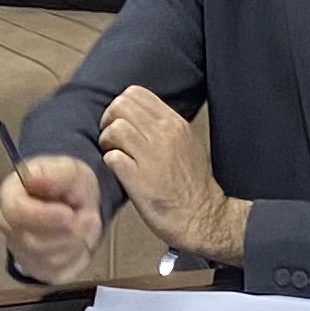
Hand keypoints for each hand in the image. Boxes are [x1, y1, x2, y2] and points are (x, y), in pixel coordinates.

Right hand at [0, 152, 106, 283]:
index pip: (15, 211)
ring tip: (84, 224)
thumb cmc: (67, 186)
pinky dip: (77, 257)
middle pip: (32, 241)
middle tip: (85, 216)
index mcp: (10, 196)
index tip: (68, 213)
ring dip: (76, 242)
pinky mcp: (38, 269)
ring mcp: (21, 250)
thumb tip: (32, 179)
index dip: (43, 215)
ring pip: (48, 259)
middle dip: (67, 231)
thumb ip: (54, 174)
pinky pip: (58, 271)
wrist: (76, 204)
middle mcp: (10, 226)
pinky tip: (79, 240)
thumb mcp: (69, 170)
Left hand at [99, 86, 242, 263]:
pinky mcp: (138, 179)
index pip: (136, 93)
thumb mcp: (188, 143)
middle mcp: (164, 135)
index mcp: (175, 124)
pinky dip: (109, 162)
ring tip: (113, 154)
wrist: (202, 217)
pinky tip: (118, 170)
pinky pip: (111, 157)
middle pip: (120, 105)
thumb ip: (166, 126)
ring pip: (114, 128)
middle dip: (109, 120)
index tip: (121, 121)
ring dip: (106, 142)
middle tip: (112, 138)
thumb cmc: (194, 186)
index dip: (121, 106)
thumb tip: (141, 117)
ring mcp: (151, 156)